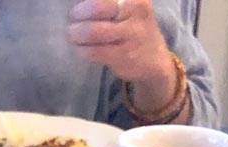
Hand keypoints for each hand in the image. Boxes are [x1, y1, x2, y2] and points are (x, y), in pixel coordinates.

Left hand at [67, 0, 179, 114]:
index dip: (86, 2)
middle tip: (72, 19)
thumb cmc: (134, 29)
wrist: (155, 60)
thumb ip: (107, 5)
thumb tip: (78, 4)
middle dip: (78, 13)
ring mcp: (132, 34)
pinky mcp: (124, 56)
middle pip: (96, 6)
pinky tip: (80, 49)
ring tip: (72, 35)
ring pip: (93, 31)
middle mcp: (136, 10)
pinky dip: (82, 50)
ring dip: (76, 33)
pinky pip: (94, 51)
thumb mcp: (128, 9)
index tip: (77, 9)